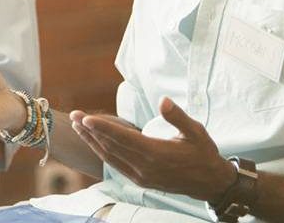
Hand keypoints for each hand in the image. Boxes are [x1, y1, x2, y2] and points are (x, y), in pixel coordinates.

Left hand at [73, 96, 235, 201]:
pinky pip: (116, 165)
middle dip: (90, 131)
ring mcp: (141, 176)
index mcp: (156, 153)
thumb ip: (177, 116)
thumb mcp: (196, 131)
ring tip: (77, 127)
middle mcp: (145, 167)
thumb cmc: (203, 153)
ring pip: (110, 157)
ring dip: (92, 141)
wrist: (209, 182)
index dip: (102, 128)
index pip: (122, 138)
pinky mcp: (140, 180)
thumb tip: (163, 101)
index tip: (85, 118)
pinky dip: (102, 152)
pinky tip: (94, 143)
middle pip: (111, 147)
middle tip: (73, 116)